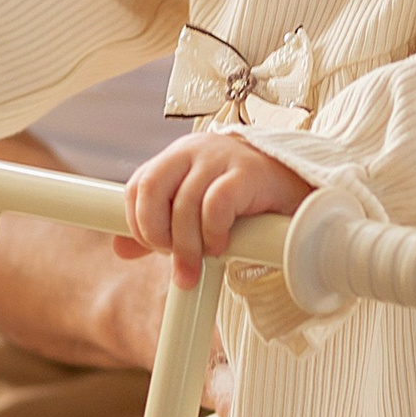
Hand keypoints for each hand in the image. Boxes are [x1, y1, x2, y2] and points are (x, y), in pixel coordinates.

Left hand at [119, 132, 312, 286]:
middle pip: (151, 188)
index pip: (138, 185)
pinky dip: (213, 232)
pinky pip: (216, 205)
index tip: (156, 249)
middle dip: (154, 231)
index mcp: (176, 157)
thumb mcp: (195, 210)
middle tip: (171, 259)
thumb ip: (160, 225)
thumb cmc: (242, 199)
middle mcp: (194, 151)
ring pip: (185, 203)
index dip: (139, 222)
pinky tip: (222, 247)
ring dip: (187, 244)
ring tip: (197, 265)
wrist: (295, 184)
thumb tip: (120, 249)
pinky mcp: (247, 173)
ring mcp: (221, 158)